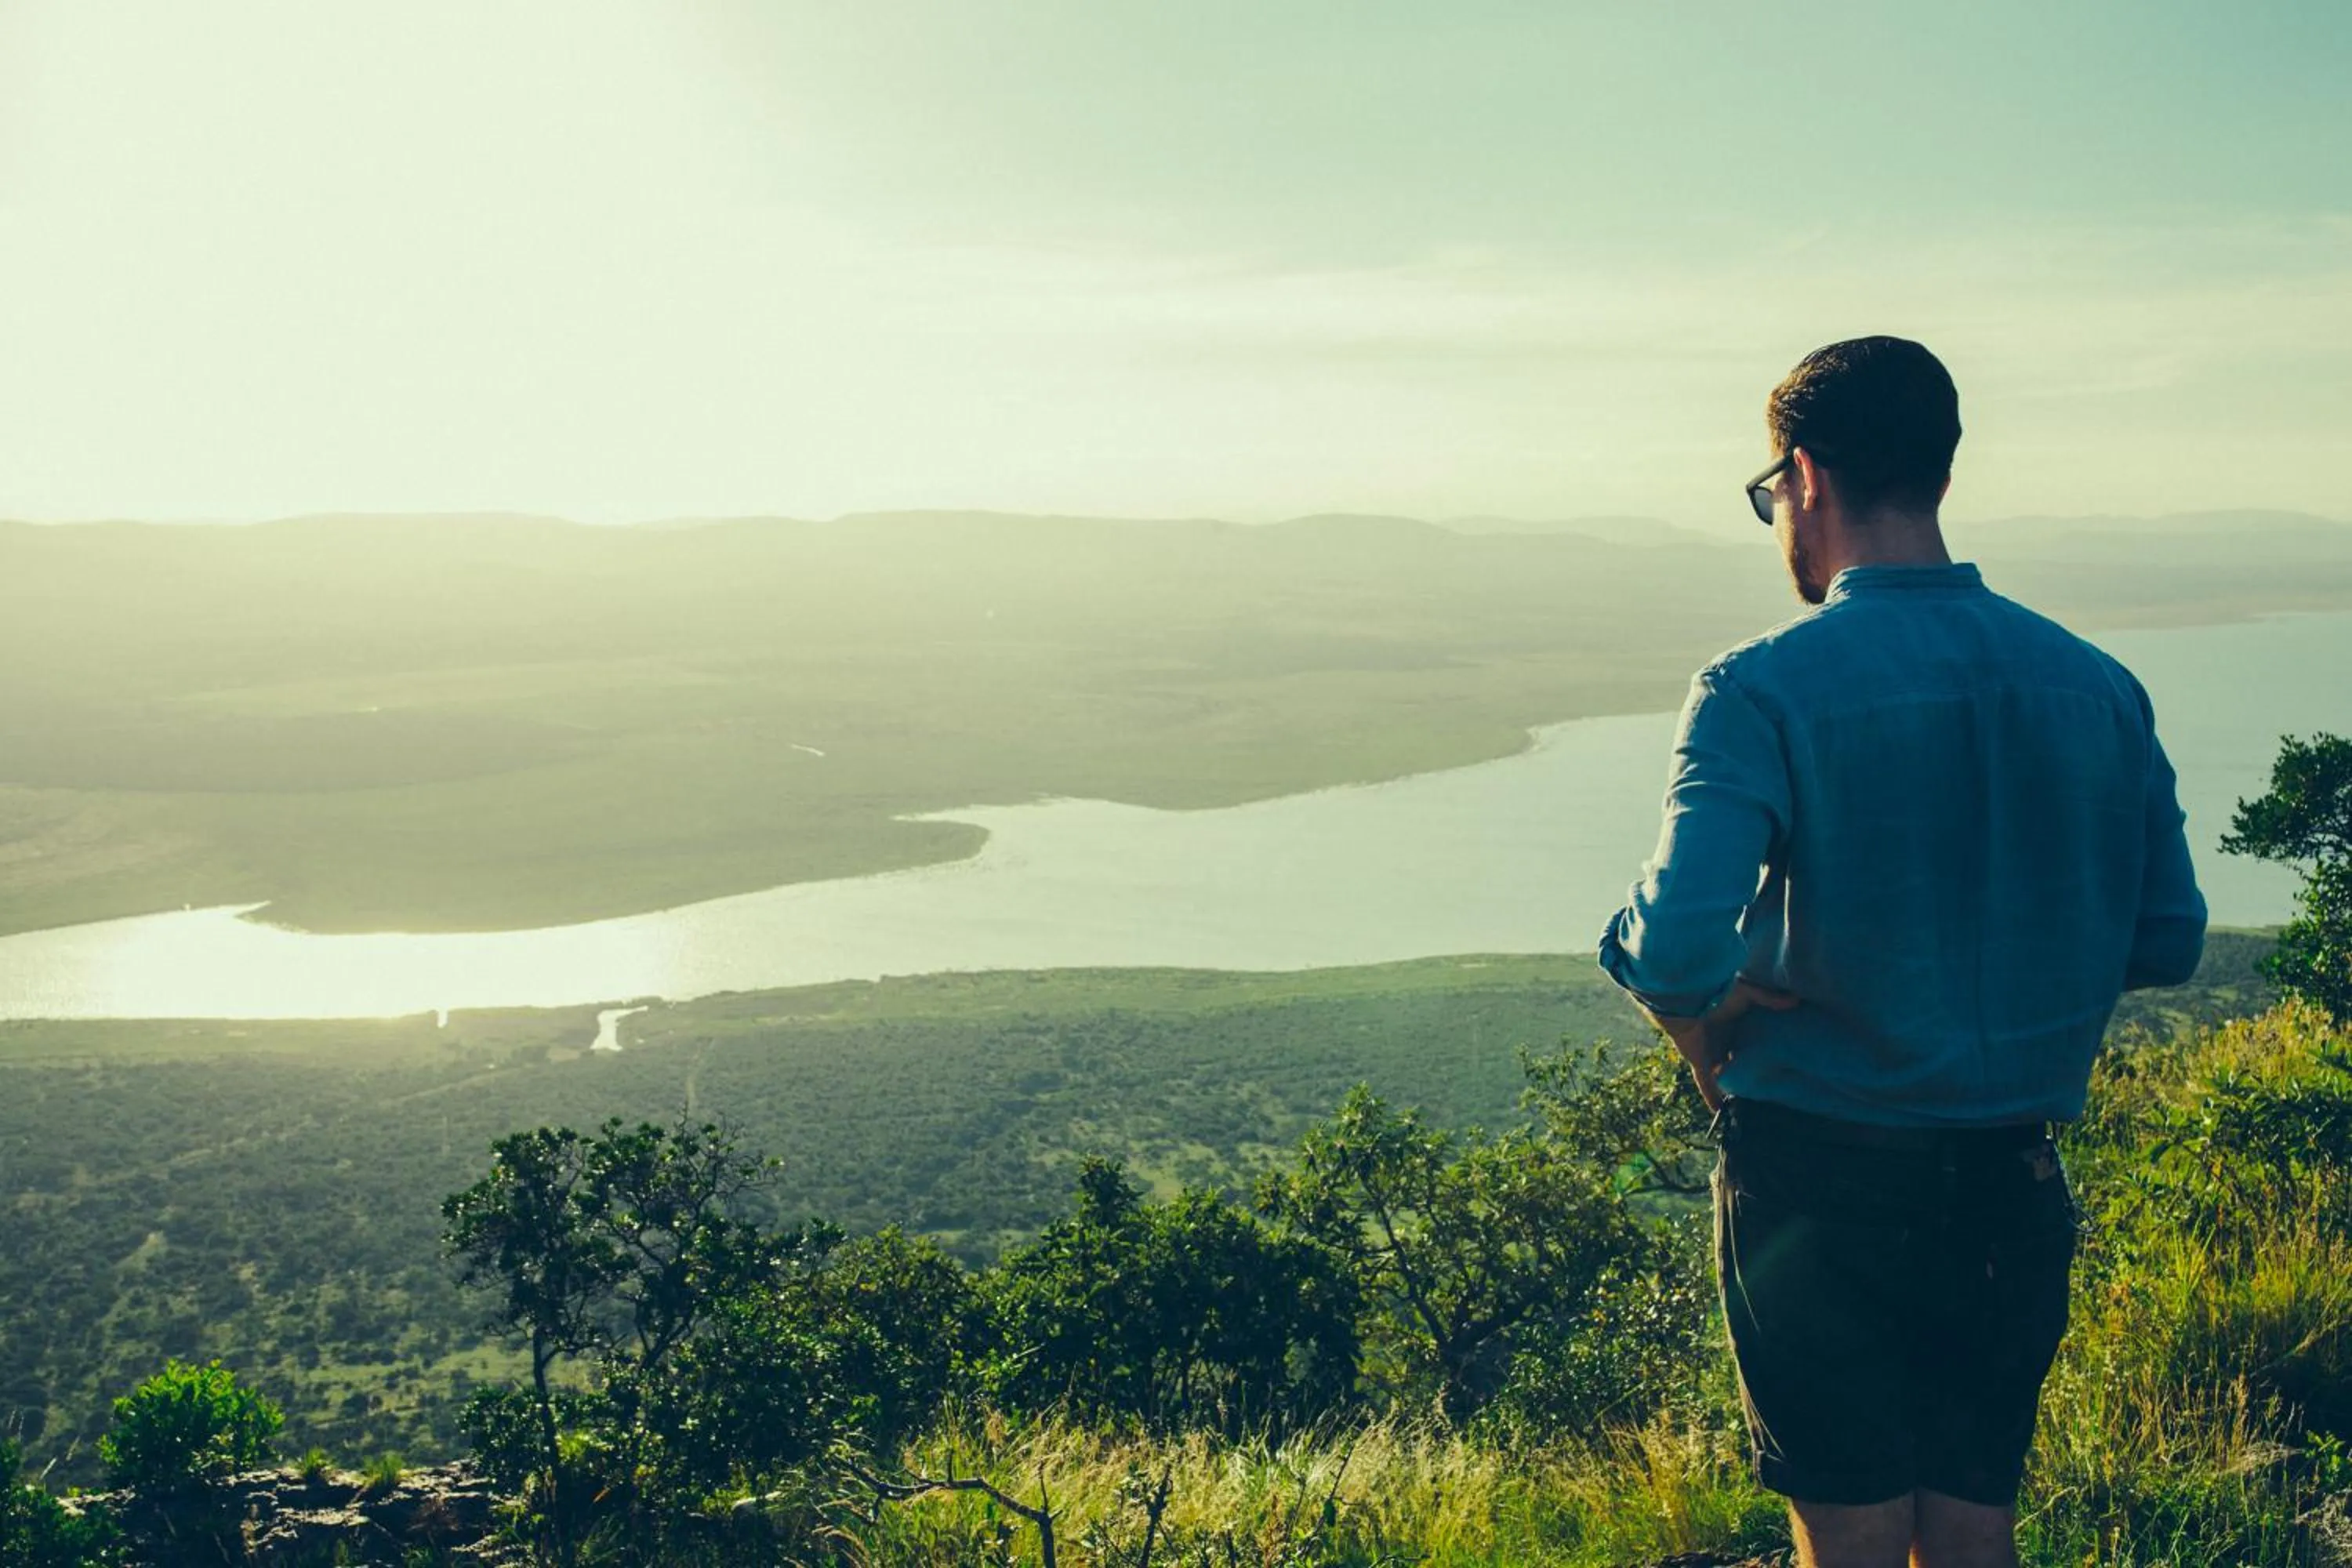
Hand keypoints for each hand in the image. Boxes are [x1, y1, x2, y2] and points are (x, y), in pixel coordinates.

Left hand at [1650, 979, 1800, 1110]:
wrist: (1686, 1003)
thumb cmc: (1716, 995)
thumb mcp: (1746, 991)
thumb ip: (1768, 997)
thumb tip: (1795, 999)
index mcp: (1739, 1025)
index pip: (1755, 1040)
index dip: (1766, 1048)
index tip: (1783, 1060)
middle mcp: (1726, 1041)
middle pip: (1741, 1060)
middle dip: (1752, 1070)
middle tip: (1771, 1086)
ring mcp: (1713, 1054)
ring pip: (1726, 1075)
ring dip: (1734, 1087)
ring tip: (1751, 1105)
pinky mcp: (1701, 1063)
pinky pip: (1707, 1084)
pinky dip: (1712, 1097)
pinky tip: (1719, 1112)